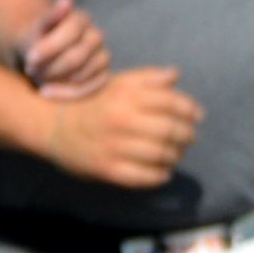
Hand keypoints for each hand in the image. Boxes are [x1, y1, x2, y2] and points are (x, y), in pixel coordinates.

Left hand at [17, 0, 111, 96]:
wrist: (41, 56)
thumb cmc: (37, 41)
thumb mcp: (36, 28)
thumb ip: (50, 16)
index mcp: (82, 19)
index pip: (72, 32)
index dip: (49, 48)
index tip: (29, 59)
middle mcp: (97, 36)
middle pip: (77, 57)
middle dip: (50, 68)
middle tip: (32, 71)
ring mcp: (102, 55)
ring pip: (84, 74)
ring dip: (57, 81)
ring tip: (40, 79)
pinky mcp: (103, 74)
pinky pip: (92, 88)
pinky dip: (69, 93)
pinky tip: (50, 92)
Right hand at [39, 67, 201, 188]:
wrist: (55, 127)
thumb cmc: (96, 102)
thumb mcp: (120, 83)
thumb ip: (149, 77)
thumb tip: (176, 75)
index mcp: (128, 96)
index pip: (172, 103)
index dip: (191, 110)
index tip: (197, 116)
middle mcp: (123, 120)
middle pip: (170, 130)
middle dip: (187, 136)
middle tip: (189, 138)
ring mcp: (114, 147)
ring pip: (160, 155)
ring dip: (175, 156)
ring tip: (176, 154)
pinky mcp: (107, 169)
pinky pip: (143, 177)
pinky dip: (160, 176)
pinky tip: (164, 172)